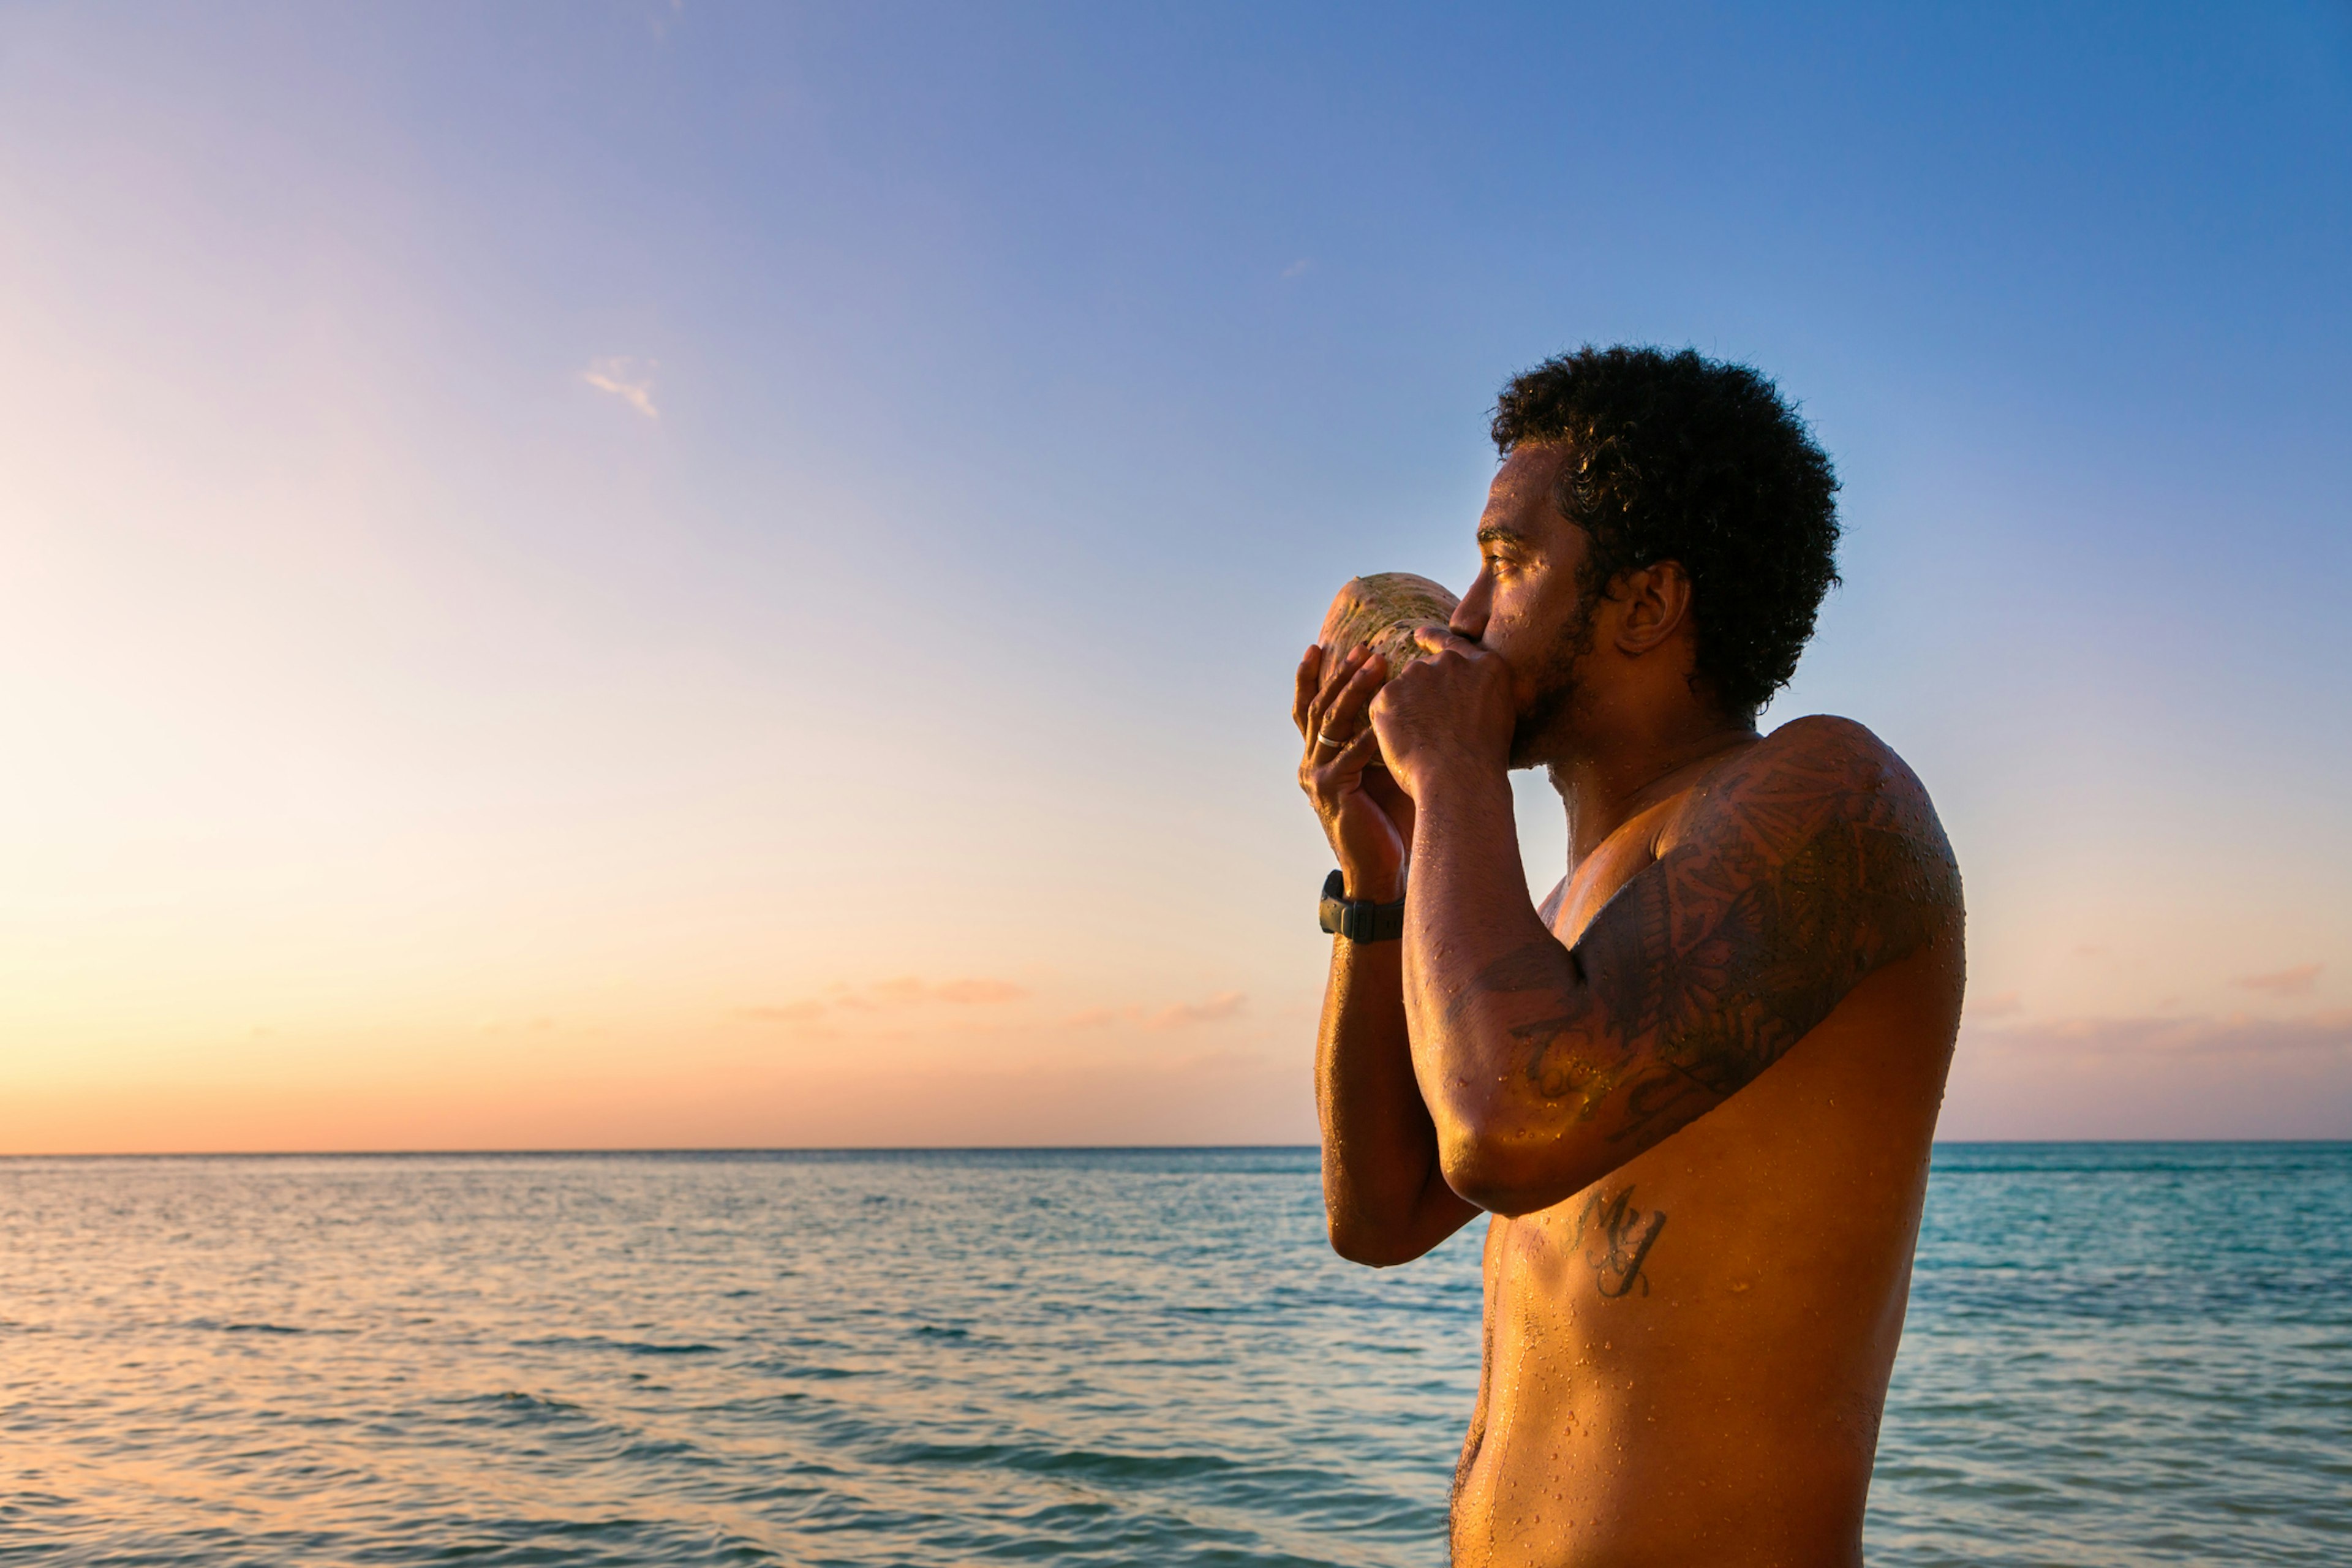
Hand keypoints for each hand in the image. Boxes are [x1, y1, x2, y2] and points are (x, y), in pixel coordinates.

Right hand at [1294, 644, 1414, 901]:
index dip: (1308, 677)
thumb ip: (1380, 739)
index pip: (1306, 709)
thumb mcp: (1381, 769)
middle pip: (1319, 707)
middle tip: (1363, 648)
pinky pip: (1349, 754)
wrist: (1380, 869)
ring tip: (1376, 665)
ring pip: (1330, 722)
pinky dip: (1366, 733)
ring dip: (1353, 690)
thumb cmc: (1389, 819)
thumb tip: (1406, 698)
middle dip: (1340, 674)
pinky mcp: (1332, 792)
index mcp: (1318, 757)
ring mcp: (1318, 777)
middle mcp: (1310, 764)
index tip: (1318, 646)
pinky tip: (1384, 715)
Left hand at [1368, 627, 1516, 796]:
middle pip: (1426, 669)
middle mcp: (1452, 662)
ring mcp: (1419, 674)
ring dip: (1405, 709)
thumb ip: (1479, 690)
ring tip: (1421, 743)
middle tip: (1427, 726)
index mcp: (1486, 665)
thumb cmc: (1483, 761)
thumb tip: (1461, 692)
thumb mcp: (1498, 714)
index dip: (1434, 639)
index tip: (1418, 636)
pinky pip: (1383, 707)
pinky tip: (1403, 745)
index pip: (1454, 643)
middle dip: (1422, 693)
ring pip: (1402, 689)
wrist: (1460, 781)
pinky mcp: (1389, 693)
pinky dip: (1387, 725)